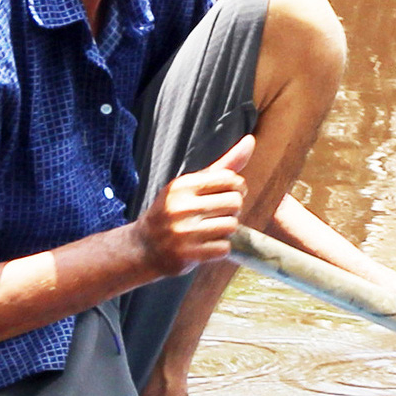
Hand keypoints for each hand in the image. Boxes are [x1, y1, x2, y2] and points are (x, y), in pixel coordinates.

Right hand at [134, 136, 252, 276]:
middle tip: (220, 213)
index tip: (229, 193)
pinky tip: (205, 244)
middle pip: (235, 203)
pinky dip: (220, 247)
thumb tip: (251, 140)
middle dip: (233, 209)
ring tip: (211, 229)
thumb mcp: (193, 184)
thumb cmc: (175, 210)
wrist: (145, 246)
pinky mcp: (188, 254)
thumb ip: (224, 164)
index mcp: (183, 186)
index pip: (230, 179)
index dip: (237, 188)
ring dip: (226, 229)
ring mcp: (184, 232)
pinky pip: (224, 248)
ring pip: (231, 226)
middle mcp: (182, 207)